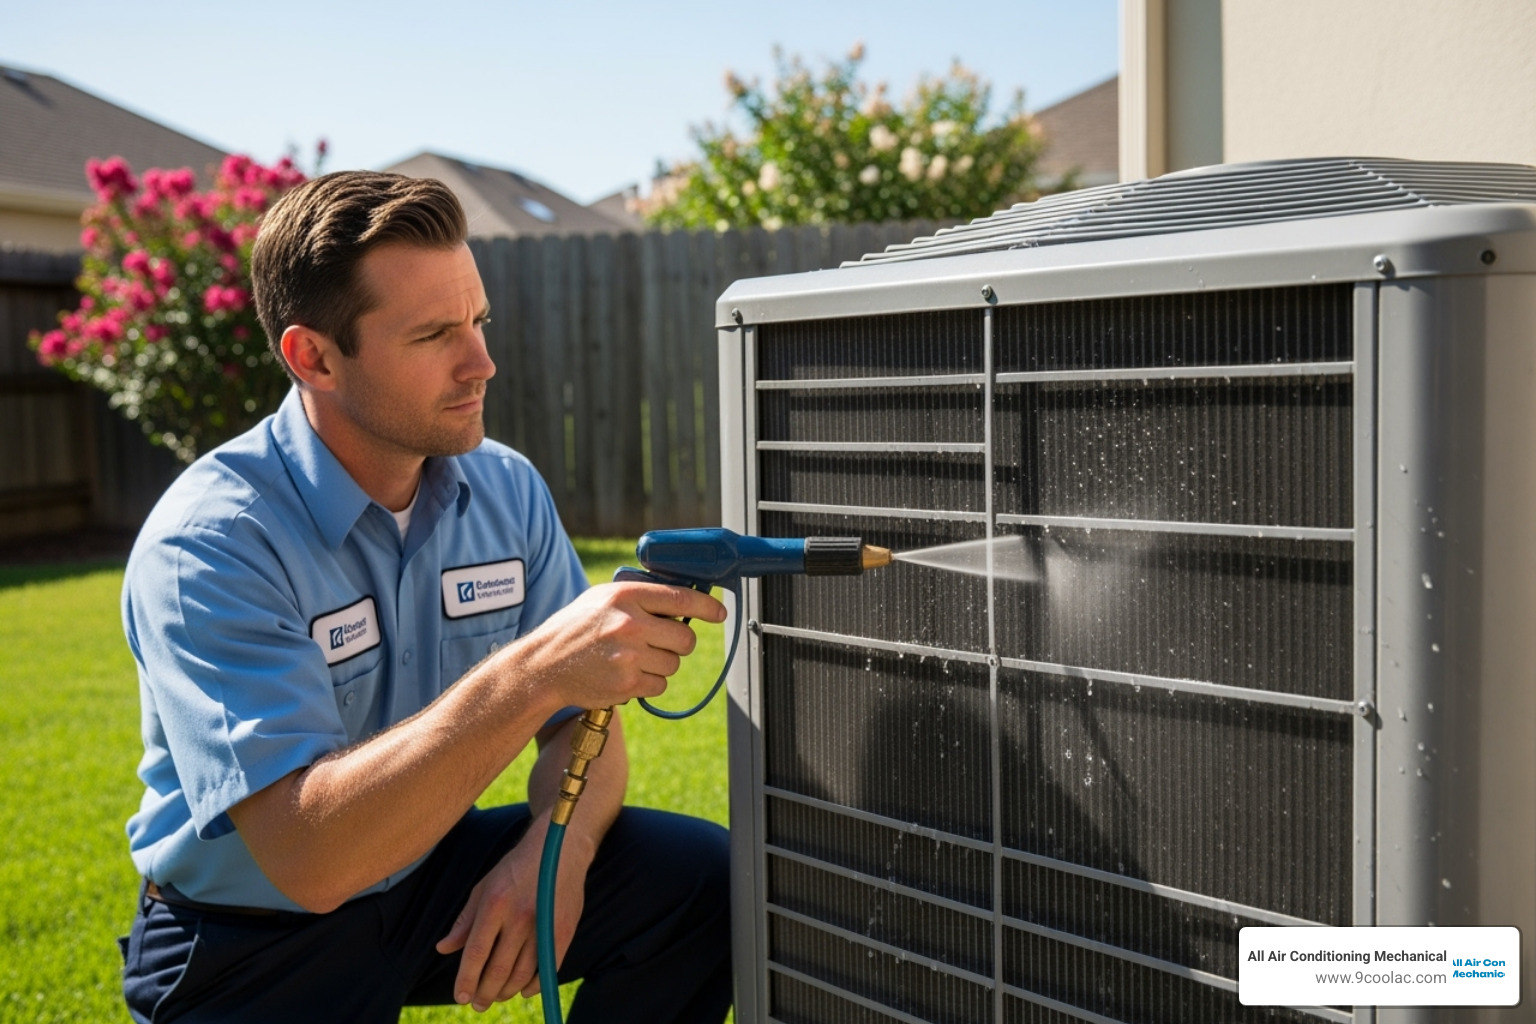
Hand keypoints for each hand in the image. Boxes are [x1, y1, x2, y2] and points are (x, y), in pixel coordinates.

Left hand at [435, 815, 592, 1010]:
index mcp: (495, 903)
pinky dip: (535, 985)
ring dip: (506, 991)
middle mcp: (520, 916)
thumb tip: (443, 949)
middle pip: (499, 968)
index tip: (460, 997)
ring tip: (496, 997)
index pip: (477, 952)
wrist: (560, 849)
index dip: (467, 979)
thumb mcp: (484, 887)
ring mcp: (545, 924)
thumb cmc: (516, 868)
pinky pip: (548, 968)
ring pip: (523, 973)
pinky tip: (523, 990)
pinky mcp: (564, 930)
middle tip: (478, 1004)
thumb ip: (465, 921)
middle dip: (485, 992)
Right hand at [510, 582, 725, 710]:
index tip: (719, 613)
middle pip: (684, 638)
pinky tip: (624, 673)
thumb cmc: (575, 628)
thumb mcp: (602, 599)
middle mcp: (630, 623)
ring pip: (674, 663)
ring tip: (632, 658)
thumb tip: (682, 601)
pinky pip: (660, 684)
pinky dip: (648, 682)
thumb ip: (639, 597)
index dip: (707, 607)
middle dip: (678, 642)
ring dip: (660, 663)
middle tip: (658, 642)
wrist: (543, 665)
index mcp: (626, 596)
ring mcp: (629, 655)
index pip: (681, 598)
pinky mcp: (627, 682)